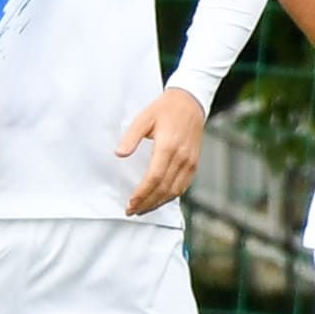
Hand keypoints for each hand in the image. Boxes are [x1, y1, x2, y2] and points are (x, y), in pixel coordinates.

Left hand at [117, 88, 206, 215]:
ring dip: (158, 203)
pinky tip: (158, 199)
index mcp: (168, 146)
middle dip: (147, 203)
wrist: (190, 102)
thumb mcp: (143, 117)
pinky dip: (170, 196)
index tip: (129, 203)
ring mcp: (190, 162)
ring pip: (174, 191)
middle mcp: (182, 157)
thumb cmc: (165, 109)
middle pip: (163, 188)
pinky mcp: (194, 164)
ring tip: (142, 209)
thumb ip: (131, 137)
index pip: (154, 177)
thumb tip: (120, 154)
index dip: (142, 194)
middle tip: (131, 211)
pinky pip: (183, 186)